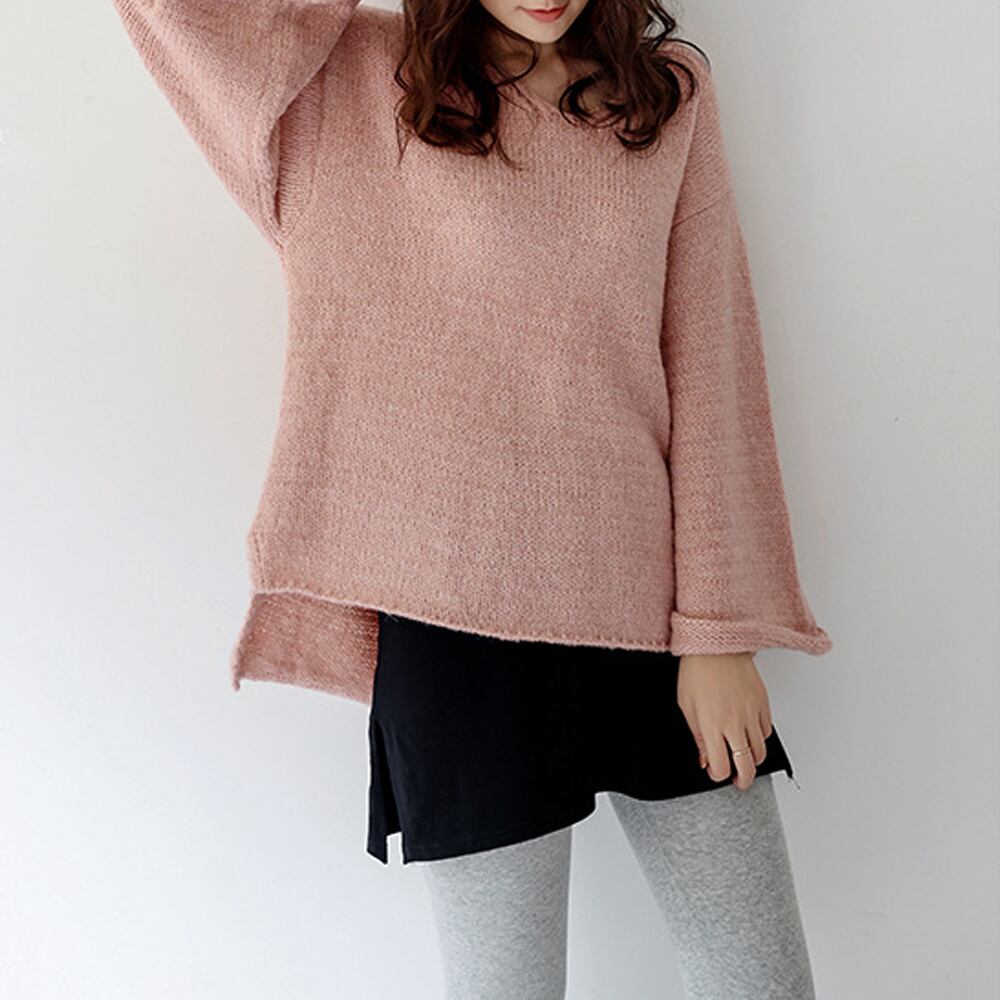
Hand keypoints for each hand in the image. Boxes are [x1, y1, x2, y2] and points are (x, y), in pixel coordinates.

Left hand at [677, 651, 772, 790]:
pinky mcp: (763, 704)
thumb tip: (704, 759)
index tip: (714, 771)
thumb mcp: (686, 707)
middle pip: (747, 766)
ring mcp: (752, 714)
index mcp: (711, 726)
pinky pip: (767, 731)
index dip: (718, 775)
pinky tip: (749, 734)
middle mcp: (734, 723)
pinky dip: (760, 738)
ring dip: (752, 759)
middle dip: (743, 780)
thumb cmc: (697, 672)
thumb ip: (697, 737)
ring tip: (743, 757)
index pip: (721, 767)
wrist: (716, 646)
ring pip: (761, 751)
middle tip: (738, 781)